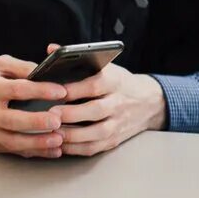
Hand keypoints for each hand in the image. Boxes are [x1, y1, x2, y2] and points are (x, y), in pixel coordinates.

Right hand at [0, 55, 68, 158]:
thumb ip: (21, 67)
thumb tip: (45, 72)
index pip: (17, 90)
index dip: (40, 91)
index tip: (60, 91)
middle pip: (13, 120)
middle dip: (37, 122)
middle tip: (58, 120)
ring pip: (12, 141)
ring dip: (37, 143)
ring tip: (59, 140)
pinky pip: (13, 150)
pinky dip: (33, 152)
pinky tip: (51, 151)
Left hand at [47, 44, 166, 156]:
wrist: (148, 103)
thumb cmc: (120, 83)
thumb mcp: (106, 67)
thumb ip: (79, 60)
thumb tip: (52, 48)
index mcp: (115, 82)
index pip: (95, 85)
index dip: (75, 89)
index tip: (54, 91)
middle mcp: (118, 103)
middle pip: (96, 110)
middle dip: (72, 114)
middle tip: (50, 114)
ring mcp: (118, 123)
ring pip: (96, 133)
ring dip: (72, 135)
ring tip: (52, 133)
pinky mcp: (114, 140)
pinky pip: (94, 147)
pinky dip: (75, 148)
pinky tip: (60, 145)